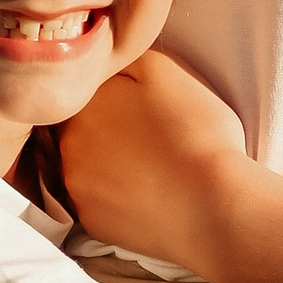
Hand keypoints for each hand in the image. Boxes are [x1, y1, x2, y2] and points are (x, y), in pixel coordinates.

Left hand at [56, 53, 249, 259]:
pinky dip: (112, 197)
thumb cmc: (196, 133)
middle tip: (140, 135)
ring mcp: (76, 189)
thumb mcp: (163, 70)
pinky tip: (143, 193)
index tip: (130, 105)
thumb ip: (122, 59)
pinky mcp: (91, 222)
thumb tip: (101, 59)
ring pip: (81, 167)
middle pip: (75, 131)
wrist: (215, 206)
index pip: (77, 93)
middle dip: (99, 130)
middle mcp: (66, 148)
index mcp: (81, 106)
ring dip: (103, 164)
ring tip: (144, 166)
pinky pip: (94, 202)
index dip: (103, 96)